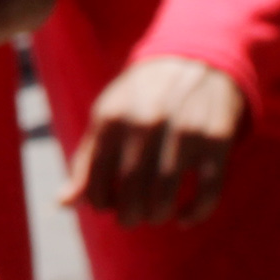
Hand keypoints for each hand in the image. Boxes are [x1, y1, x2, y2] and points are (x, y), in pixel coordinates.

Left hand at [63, 54, 245, 225]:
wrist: (194, 60)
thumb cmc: (140, 99)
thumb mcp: (107, 117)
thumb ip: (86, 160)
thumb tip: (63, 205)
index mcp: (113, 118)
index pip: (97, 180)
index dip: (100, 202)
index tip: (107, 206)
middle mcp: (147, 123)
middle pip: (131, 191)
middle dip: (128, 216)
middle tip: (130, 219)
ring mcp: (185, 132)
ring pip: (166, 196)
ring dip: (157, 216)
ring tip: (154, 215)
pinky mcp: (217, 140)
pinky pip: (207, 191)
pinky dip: (195, 213)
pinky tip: (184, 218)